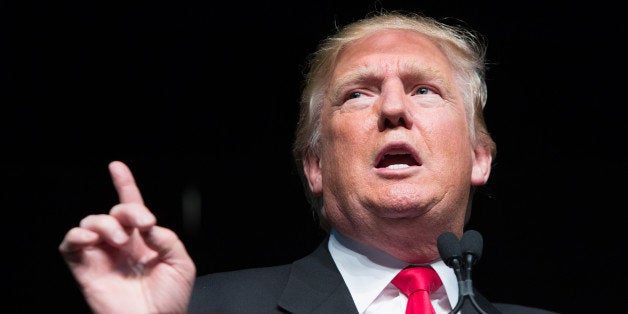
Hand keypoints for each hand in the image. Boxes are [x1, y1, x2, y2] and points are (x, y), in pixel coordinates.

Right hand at [59, 161, 195, 313]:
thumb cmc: (169, 300)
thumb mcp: (181, 264)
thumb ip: (167, 239)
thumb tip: (146, 224)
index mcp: (144, 241)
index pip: (132, 207)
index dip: (124, 185)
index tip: (116, 166)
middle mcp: (122, 245)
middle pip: (115, 211)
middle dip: (128, 210)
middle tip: (142, 223)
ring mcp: (102, 256)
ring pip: (91, 222)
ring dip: (105, 223)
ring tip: (120, 239)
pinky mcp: (85, 269)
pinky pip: (70, 244)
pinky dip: (77, 235)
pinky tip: (93, 239)